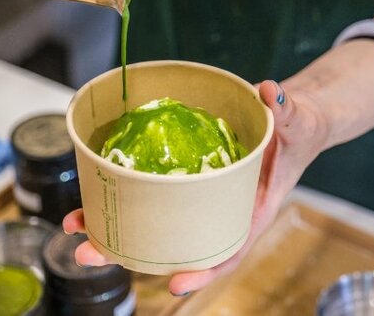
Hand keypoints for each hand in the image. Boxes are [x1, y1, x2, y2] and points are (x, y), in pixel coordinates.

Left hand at [62, 79, 329, 294]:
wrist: (291, 121)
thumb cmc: (299, 131)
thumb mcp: (298, 122)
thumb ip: (285, 110)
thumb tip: (270, 91)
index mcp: (250, 209)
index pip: (228, 249)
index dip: (202, 271)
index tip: (174, 283)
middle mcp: (218, 209)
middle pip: (173, 242)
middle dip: (128, 252)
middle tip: (88, 252)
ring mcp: (197, 195)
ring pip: (153, 220)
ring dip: (112, 226)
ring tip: (75, 224)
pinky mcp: (185, 175)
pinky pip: (152, 189)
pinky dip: (123, 191)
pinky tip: (94, 189)